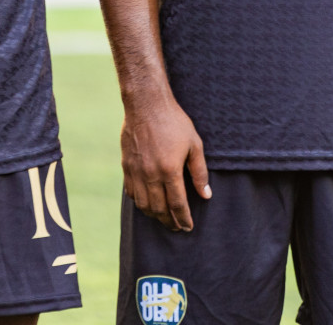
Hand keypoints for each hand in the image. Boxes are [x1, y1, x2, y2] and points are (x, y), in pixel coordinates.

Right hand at [120, 90, 210, 231]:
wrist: (146, 105)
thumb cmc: (174, 122)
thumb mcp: (194, 145)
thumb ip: (199, 172)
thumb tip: (206, 195)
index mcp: (170, 170)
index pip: (177, 204)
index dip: (183, 219)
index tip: (188, 227)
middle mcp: (151, 175)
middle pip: (159, 209)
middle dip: (169, 222)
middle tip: (176, 227)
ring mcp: (136, 172)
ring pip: (143, 204)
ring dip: (154, 215)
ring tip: (163, 219)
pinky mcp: (126, 166)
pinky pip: (131, 192)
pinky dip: (139, 202)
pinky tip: (146, 203)